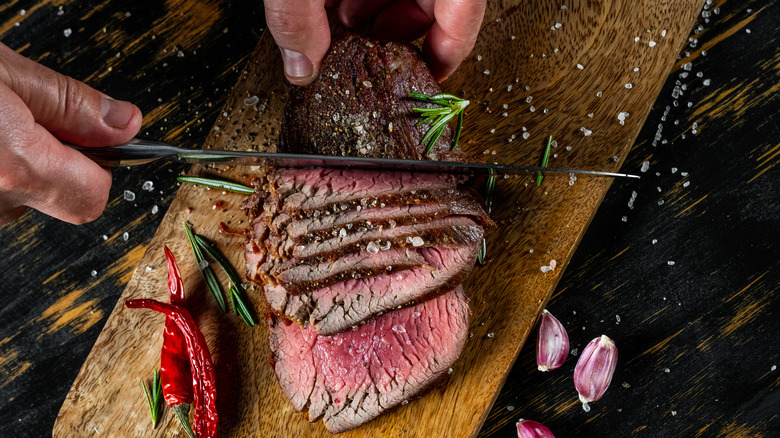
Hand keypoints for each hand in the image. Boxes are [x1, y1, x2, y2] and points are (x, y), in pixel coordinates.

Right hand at [0, 43, 141, 225]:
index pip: (95, 196)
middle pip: (59, 198)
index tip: (93, 138)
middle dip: (54, 159)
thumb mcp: (5, 73)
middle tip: (22, 119)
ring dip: (19, 166)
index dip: (99, 164)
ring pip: (25, 197)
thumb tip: (126, 123)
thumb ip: (71, 104)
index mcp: (15, 168)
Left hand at [264, 0, 485, 84]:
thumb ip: (298, 15)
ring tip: (340, 24)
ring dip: (374, 10)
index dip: (451, 50)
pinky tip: (330, 1)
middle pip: (434, 2)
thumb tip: (301, 64)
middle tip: (365, 51)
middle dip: (395, 31)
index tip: (430, 78)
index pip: (463, 11)